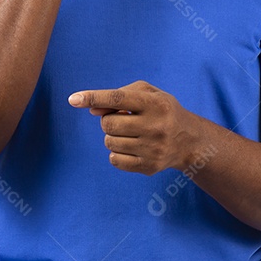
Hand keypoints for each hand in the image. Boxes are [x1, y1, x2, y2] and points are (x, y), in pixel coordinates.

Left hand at [68, 81, 202, 175]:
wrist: (188, 140)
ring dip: (112, 136)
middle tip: (121, 119)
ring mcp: (153, 149)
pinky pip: (115, 160)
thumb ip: (118, 95)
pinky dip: (116, 152)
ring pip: (110, 142)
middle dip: (107, 120)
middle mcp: (156, 126)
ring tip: (129, 133)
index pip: (117, 98)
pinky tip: (130, 147)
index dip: (93, 97)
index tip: (73, 99)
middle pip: (108, 124)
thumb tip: (92, 110)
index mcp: (155, 103)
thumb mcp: (146, 93)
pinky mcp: (149, 167)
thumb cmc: (160, 110)